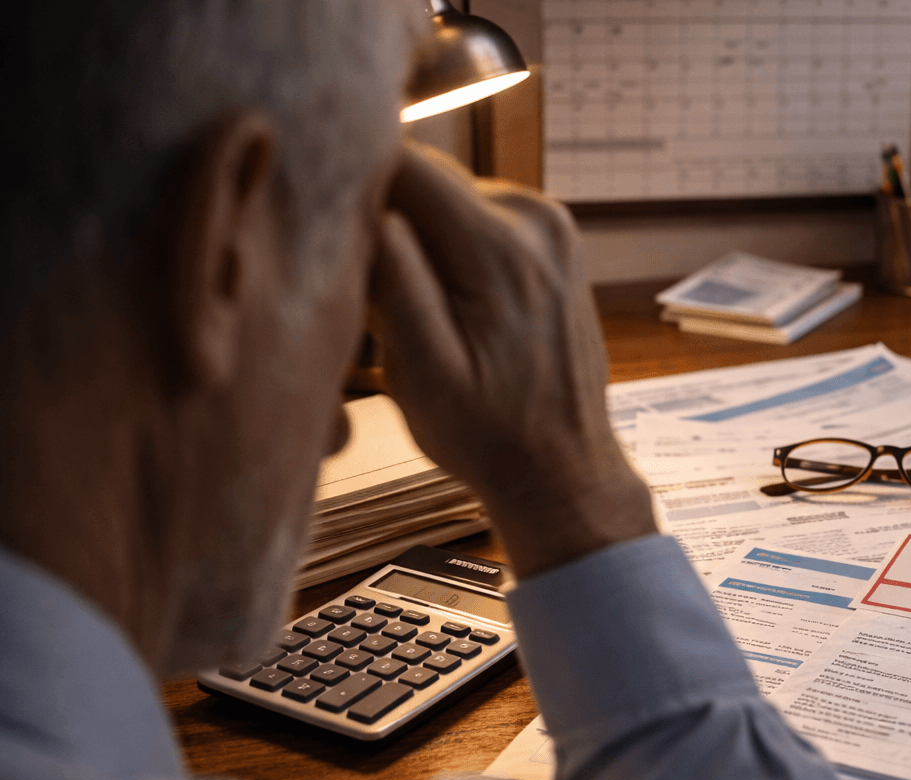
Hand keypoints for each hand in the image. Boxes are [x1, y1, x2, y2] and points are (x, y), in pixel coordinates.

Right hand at [368, 145, 655, 578]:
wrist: (563, 468)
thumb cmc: (489, 435)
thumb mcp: (424, 372)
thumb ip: (396, 282)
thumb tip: (372, 207)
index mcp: (502, 248)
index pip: (406, 164)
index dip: (355, 188)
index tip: (331, 235)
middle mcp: (537, 218)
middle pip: (427, 179)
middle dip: (388, 222)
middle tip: (376, 296)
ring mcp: (552, 225)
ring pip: (450, 200)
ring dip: (419, 240)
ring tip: (416, 312)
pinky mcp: (553, 240)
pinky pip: (479, 219)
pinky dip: (451, 251)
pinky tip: (451, 310)